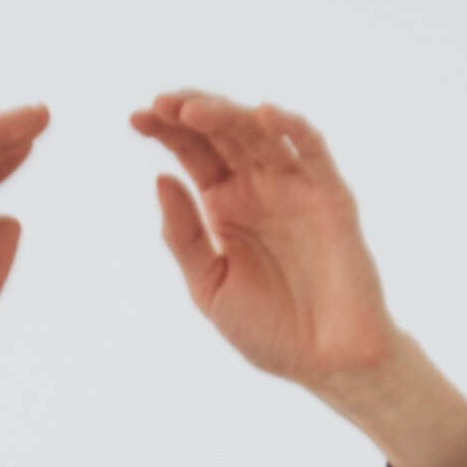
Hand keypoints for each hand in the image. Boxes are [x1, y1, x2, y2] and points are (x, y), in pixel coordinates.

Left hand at [129, 89, 408, 393]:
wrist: (327, 362)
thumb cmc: (270, 330)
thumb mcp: (210, 287)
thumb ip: (183, 237)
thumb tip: (160, 179)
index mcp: (226, 206)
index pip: (193, 153)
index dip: (165, 131)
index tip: (135, 119)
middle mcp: (259, 188)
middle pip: (222, 134)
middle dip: (190, 114)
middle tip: (160, 104)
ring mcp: (295, 188)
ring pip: (259, 134)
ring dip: (228, 115)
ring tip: (192, 110)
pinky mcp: (331, 196)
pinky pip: (312, 152)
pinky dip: (292, 128)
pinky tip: (263, 114)